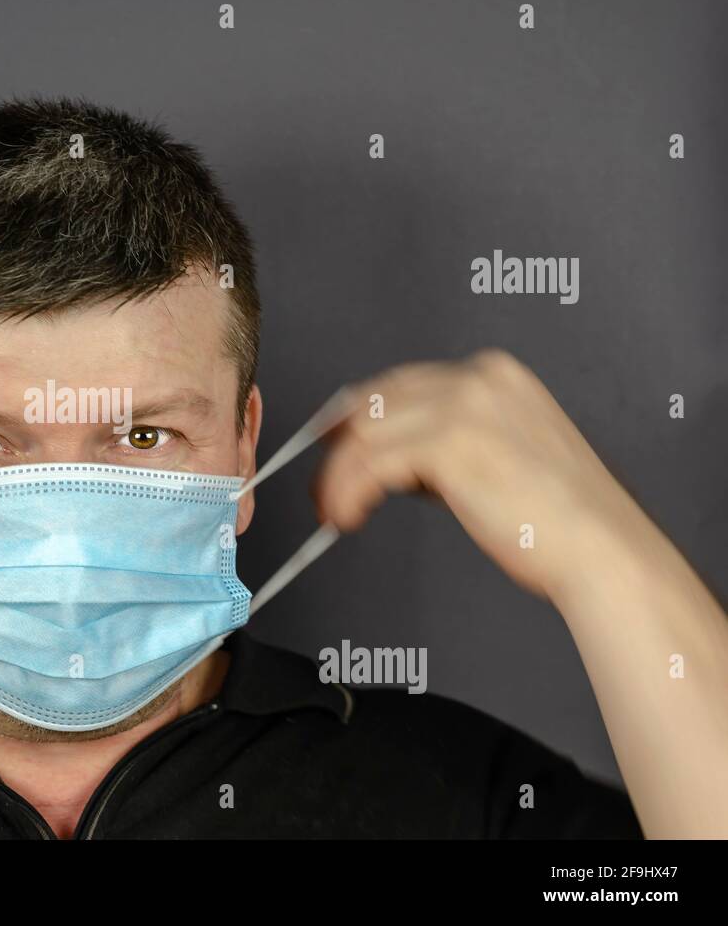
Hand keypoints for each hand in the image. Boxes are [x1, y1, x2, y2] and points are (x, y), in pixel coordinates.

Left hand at [312, 349, 652, 602]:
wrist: (602, 550)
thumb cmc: (558, 520)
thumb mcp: (498, 456)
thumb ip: (446, 443)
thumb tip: (387, 458)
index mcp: (494, 375)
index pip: (399, 385)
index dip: (356, 421)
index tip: (332, 449)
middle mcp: (478, 379)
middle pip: (374, 401)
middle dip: (340, 448)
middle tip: (325, 489)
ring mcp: (465, 407)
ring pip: (363, 432)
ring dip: (337, 476)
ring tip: (335, 512)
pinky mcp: (451, 443)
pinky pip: (370, 463)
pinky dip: (348, 492)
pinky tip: (348, 516)